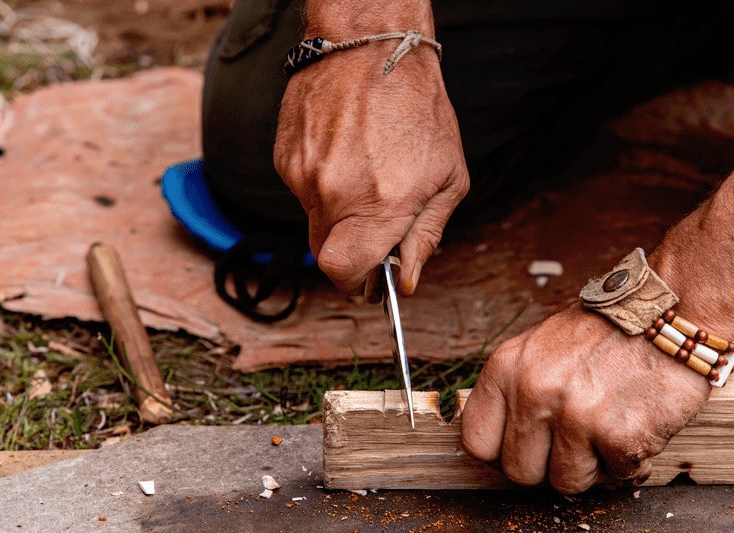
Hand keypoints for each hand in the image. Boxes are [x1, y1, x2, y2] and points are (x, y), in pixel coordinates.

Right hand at [274, 40, 468, 295]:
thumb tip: (409, 278)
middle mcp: (334, 194)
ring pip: (314, 220)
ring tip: (364, 171)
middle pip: (324, 254)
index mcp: (378, 205)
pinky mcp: (285, 156)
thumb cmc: (419, 110)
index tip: (368, 279)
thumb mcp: (448, 179)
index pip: (342, 272)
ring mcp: (303, 174)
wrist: (372, 48)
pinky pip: (302, 189)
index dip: (355, 282)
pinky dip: (322, 182)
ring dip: (338, 211)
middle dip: (349, 251)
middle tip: (373, 226)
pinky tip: (345, 152)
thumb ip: (426, 235)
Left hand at [460, 305, 711, 493]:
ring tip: (610, 431)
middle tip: (577, 443)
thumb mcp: (542, 346)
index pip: (476, 443)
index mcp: (507, 368)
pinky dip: (631, 462)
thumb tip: (500, 440)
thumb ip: (516, 389)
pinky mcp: (618, 436)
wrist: (672, 310)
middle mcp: (534, 392)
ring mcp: (576, 416)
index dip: (502, 454)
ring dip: (593, 468)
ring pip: (566, 483)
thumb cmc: (608, 332)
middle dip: (550, 466)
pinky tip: (638, 428)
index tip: (526, 449)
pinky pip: (616, 477)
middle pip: (520, 473)